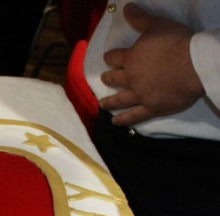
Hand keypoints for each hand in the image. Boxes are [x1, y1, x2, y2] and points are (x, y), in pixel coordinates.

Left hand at [99, 3, 205, 126]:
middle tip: (105, 79)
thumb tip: (126, 8)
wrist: (195, 65)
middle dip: (108, 78)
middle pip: (115, 79)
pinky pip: (134, 116)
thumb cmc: (177, 43)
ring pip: (120, 100)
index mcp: (131, 58)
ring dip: (109, 102)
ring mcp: (140, 95)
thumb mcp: (158, 25)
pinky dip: (124, 120)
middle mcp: (132, 78)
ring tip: (102, 103)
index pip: (115, 58)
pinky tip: (116, 122)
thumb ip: (141, 18)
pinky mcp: (151, 108)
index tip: (108, 58)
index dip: (111, 57)